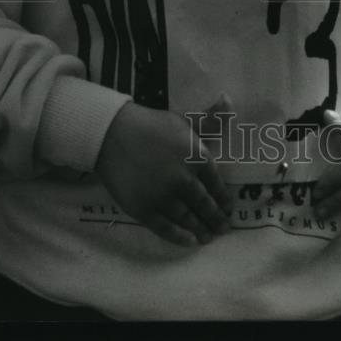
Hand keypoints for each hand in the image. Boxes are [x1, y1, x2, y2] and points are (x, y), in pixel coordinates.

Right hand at [95, 95, 233, 247]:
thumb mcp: (183, 120)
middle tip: (223, 229)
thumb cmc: (151, 125)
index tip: (228, 209)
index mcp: (197, 157)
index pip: (216, 184)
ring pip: (188, 219)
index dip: (223, 199)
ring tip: (208, 237)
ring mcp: (164, 197)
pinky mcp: (144, 209)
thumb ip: (209, 119)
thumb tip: (229, 99)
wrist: (112, 134)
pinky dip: (180, 237)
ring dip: (201, 230)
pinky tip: (190, 241)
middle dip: (215, 219)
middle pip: (204, 205)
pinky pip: (166, 228)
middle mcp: (184, 180)